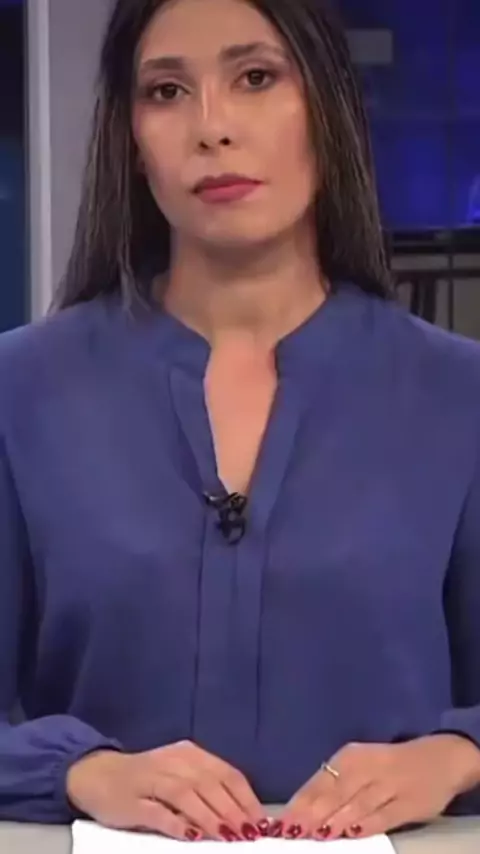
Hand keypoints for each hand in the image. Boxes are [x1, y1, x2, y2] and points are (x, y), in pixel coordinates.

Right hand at [67, 740, 266, 840]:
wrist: (96, 774)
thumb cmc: (145, 780)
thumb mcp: (178, 776)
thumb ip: (205, 789)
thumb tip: (242, 817)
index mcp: (189, 754)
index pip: (226, 773)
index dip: (245, 798)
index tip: (261, 822)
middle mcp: (173, 761)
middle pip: (209, 784)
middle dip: (233, 811)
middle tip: (249, 835)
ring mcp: (151, 779)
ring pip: (186, 795)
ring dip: (210, 817)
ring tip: (228, 837)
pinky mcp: (132, 800)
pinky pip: (157, 812)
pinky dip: (176, 823)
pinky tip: (190, 837)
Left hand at [279, 735, 479, 840]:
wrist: (438, 760)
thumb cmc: (388, 764)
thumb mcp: (359, 764)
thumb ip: (333, 786)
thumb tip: (300, 809)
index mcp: (351, 756)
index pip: (320, 782)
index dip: (300, 802)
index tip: (281, 822)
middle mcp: (367, 768)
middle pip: (334, 794)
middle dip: (311, 814)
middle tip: (293, 832)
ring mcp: (388, 786)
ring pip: (355, 805)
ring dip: (334, 821)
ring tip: (315, 836)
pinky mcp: (407, 805)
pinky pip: (382, 817)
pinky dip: (365, 826)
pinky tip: (350, 835)